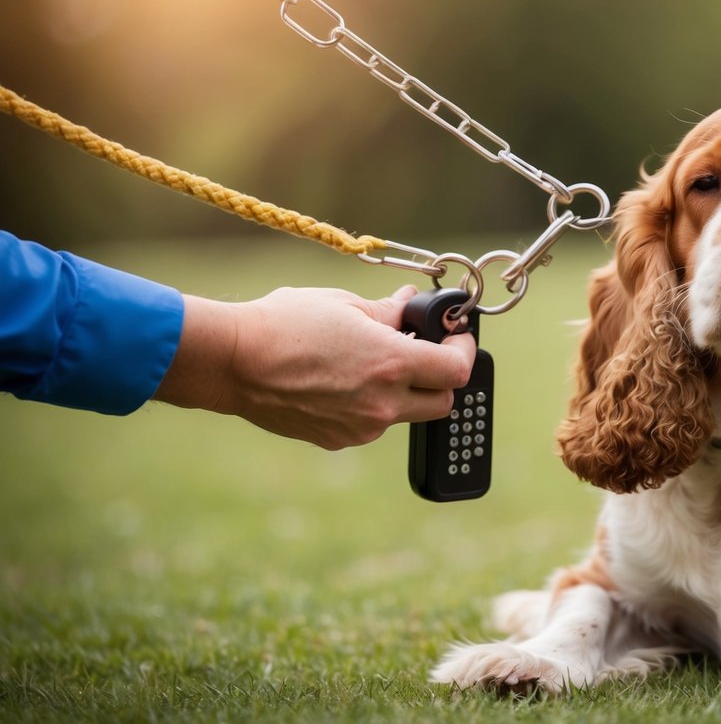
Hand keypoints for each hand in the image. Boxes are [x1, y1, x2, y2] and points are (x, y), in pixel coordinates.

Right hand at [153, 285, 475, 448]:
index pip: (457, 370)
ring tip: (373, 362)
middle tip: (425, 352)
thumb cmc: (285, 324)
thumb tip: (409, 303)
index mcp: (391, 365)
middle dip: (441, 377)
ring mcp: (360, 428)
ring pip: (405, 414)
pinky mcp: (338, 440)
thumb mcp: (344, 305)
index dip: (463, 350)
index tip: (455, 336)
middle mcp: (383, 403)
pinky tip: (343, 381)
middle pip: (442, 401)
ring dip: (403, 391)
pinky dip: (370, 404)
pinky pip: (371, 423)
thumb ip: (388, 311)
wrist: (232, 363)